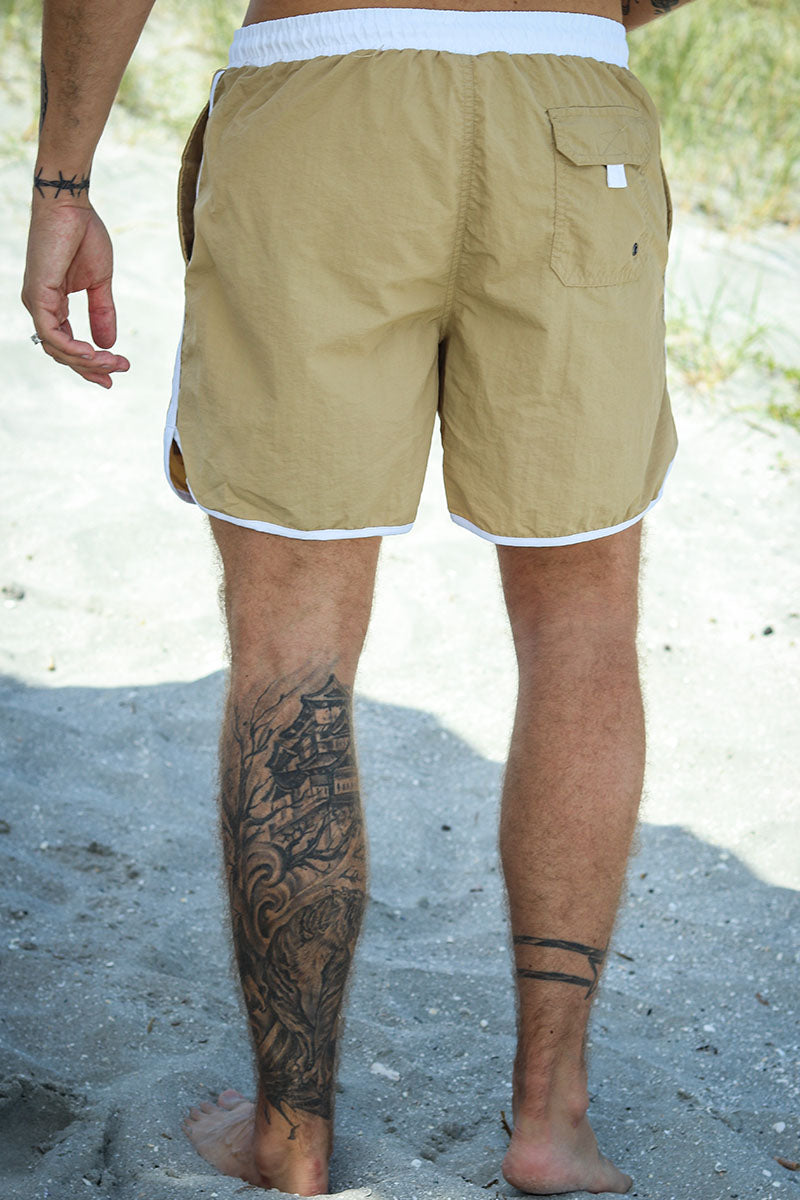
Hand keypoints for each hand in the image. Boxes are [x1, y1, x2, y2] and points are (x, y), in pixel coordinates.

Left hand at [21, 200, 129, 388]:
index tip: (115, 371)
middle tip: (120, 370)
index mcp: (52, 304)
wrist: (70, 205)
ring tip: (112, 362)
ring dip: (86, 361)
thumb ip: (102, 313)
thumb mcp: (99, 282)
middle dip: (92, 367)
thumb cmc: (83, 235)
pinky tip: (93, 352)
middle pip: (62, 353)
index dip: (90, 363)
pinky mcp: (37, 295)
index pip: (67, 345)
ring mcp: (36, 302)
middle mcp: (40, 307)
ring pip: (57, 348)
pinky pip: (51, 333)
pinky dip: (71, 348)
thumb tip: (109, 343)